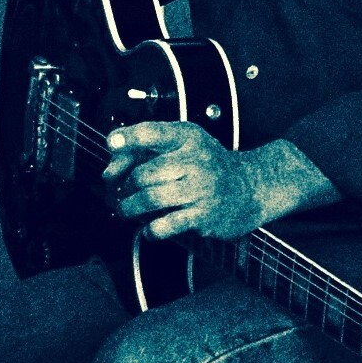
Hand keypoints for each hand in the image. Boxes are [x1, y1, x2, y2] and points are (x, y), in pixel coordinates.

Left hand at [104, 121, 266, 240]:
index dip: (128, 137)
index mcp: (188, 138)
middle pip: (144, 173)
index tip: (111, 143)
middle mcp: (195, 161)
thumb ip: (145, 150)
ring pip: (151, 198)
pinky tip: (148, 228)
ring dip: (130, 207)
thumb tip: (110, 171)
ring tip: (125, 209)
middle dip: (125, 185)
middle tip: (120, 192)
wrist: (250, 187)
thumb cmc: (208, 165)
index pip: (152, 133)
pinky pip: (167, 224)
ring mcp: (201, 189)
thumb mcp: (183, 145)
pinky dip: (151, 229)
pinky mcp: (204, 215)